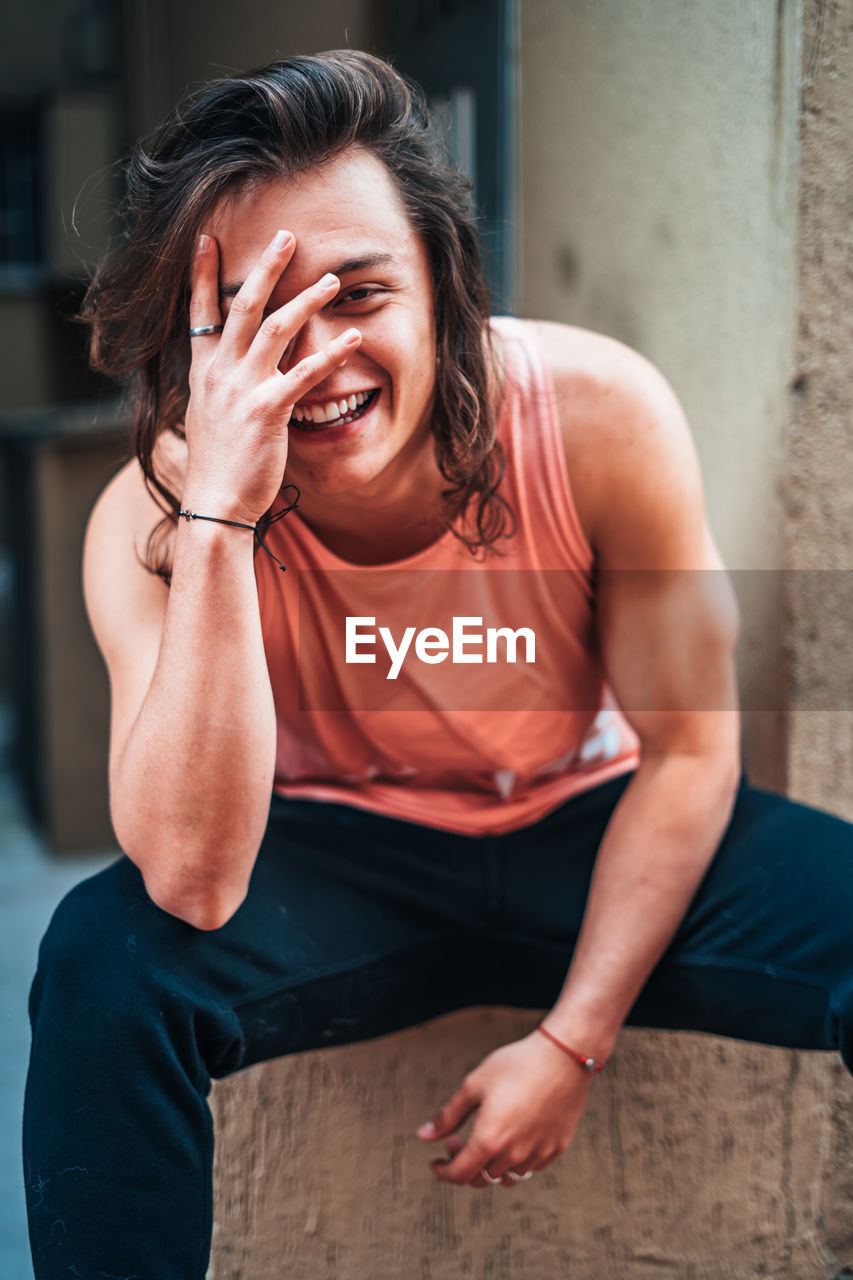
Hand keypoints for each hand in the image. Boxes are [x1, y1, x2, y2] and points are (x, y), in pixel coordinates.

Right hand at [183, 230, 361, 522]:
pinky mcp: (267, 410)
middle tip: (286, 236)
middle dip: (265, 268)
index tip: (208, 239)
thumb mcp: (209, 418)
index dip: (204, 275)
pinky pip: (304, 373)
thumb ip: (221, 388)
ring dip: (306, 300)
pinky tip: (353, 339)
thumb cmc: (218, 467)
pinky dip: (331, 353)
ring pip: (275, 329)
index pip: (200, 313)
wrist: (215, 503)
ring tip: (331, 281)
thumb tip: (234, 375)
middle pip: (242, 306)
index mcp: (203, 373)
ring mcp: (241, 389)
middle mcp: (219, 373)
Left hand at [417, 1031, 593, 1186]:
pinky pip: (531, 1166)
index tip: (436, 1164)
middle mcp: (514, 1154)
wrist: (563, 1057)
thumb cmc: (516, 1065)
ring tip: (486, 1138)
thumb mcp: (474, 1085)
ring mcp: (538, 1153)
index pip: (460, 1174)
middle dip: (463, 1164)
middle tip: (457, 1140)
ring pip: (506, 1176)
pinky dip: (516, 1160)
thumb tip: (424, 1135)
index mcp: (489, 1139)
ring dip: (490, 1165)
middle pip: (482, 1179)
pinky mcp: (556, 1148)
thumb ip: (448, 1115)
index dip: (444, 1172)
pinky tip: (513, 1135)